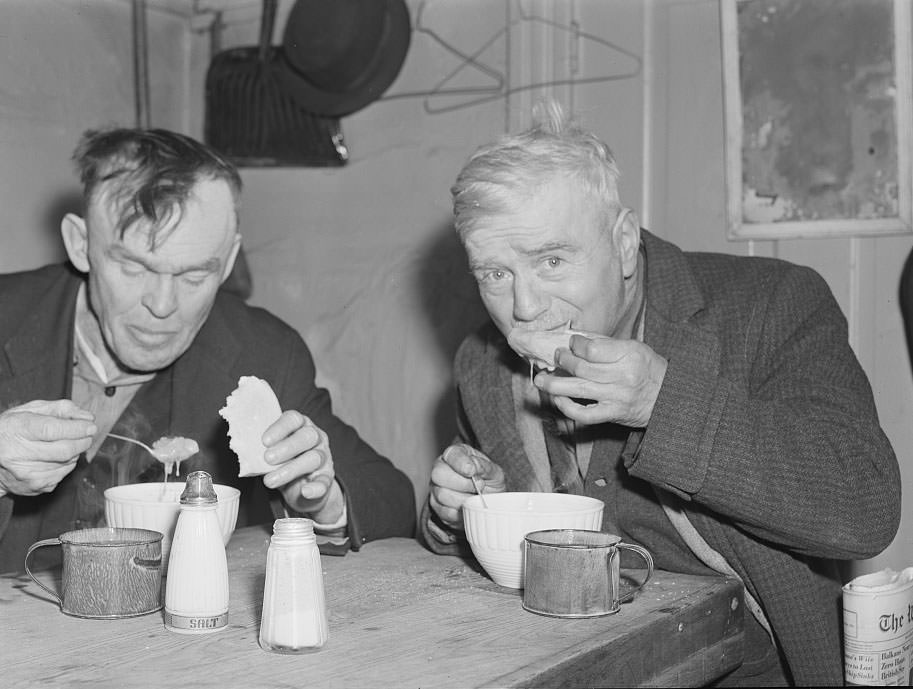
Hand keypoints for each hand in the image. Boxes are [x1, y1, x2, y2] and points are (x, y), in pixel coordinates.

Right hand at [0, 400, 95, 495]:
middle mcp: (18, 453)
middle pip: (65, 449)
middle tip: (87, 434)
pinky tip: (56, 458)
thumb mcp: (32, 410)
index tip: (90, 426)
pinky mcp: (34, 486)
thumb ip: (62, 409)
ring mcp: (26, 473)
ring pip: (67, 463)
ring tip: (66, 444)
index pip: (52, 430)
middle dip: (83, 441)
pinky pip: (63, 474)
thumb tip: (87, 418)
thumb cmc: (14, 429)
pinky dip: (67, 464)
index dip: (77, 428)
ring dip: (75, 452)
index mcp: (17, 429)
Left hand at [260, 411, 343, 522]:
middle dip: (287, 447)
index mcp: (301, 426)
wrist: (303, 487)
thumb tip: (243, 450)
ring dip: (290, 469)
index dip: (280, 428)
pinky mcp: (327, 478)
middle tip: (268, 458)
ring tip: (270, 480)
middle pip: (307, 436)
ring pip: (313, 458)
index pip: (294, 419)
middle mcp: (316, 438)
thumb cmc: (285, 462)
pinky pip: (325, 482)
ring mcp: (324, 457)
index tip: (264, 441)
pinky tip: (305, 491)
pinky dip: (316, 487)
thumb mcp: (274, 451)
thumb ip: (263, 448)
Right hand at [429, 443, 505, 530]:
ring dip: (463, 499)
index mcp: (455, 454)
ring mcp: (436, 488)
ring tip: (475, 499)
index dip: (460, 463)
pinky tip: (468, 508)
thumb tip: (473, 467)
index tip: (471, 472)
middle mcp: (441, 468)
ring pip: (442, 495)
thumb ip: (484, 467)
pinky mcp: (437, 507)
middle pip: (439, 474)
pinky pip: (444, 512)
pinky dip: (459, 513)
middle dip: (462, 483)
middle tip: (478, 487)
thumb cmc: (488, 482)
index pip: (451, 454)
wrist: (489, 502)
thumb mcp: (493, 471)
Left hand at [536, 334, 667, 427]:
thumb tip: (574, 339)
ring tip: (539, 380)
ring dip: (554, 384)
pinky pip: (584, 414)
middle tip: (555, 357)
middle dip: (562, 361)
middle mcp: (623, 376)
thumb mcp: (633, 348)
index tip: (571, 344)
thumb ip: (605, 343)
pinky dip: (567, 408)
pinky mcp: (613, 414)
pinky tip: (558, 400)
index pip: (593, 348)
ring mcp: (617, 397)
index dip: (576, 345)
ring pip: (578, 390)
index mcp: (629, 355)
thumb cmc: (648, 369)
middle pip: (582, 368)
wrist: (669, 398)